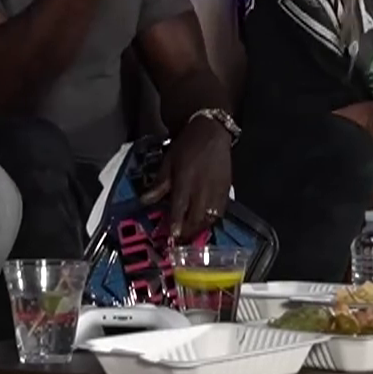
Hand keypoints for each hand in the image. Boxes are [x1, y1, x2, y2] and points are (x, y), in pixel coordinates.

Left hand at [141, 117, 232, 239]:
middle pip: (197, 216)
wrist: (211, 132)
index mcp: (186, 180)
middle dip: (189, 231)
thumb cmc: (186, 147)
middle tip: (180, 241)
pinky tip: (205, 223)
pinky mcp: (227, 189)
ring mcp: (217, 190)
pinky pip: (221, 211)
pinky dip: (213, 220)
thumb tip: (144, 201)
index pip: (180, 207)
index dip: (177, 223)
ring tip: (192, 235)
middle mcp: (202, 188)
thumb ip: (159, 184)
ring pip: (211, 217)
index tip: (173, 236)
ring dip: (201, 228)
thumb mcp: (168, 162)